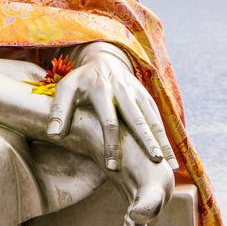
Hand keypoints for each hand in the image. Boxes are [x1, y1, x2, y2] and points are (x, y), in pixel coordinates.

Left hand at [47, 43, 176, 171]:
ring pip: (153, 120)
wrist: (103, 58)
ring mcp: (138, 94)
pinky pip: (159, 120)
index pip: (109, 120)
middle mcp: (123, 91)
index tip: (112, 167)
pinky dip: (167, 139)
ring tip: (169, 166)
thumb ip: (59, 110)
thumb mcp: (65, 88)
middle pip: (137, 119)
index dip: (111, 144)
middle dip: (146, 141)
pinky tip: (172, 160)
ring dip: (162, 142)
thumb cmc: (81, 79)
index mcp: (101, 89)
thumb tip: (54, 135)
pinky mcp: (148, 98)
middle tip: (154, 163)